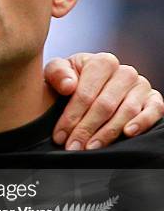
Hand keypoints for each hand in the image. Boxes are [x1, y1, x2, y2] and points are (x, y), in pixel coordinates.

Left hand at [44, 52, 163, 149]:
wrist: (85, 89)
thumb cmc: (70, 83)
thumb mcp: (56, 74)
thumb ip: (57, 74)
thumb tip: (69, 85)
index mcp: (102, 63)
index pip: (86, 93)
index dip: (71, 116)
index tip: (59, 135)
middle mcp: (125, 72)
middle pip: (105, 105)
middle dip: (86, 129)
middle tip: (73, 147)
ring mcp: (141, 86)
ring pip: (127, 111)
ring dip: (108, 132)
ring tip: (91, 148)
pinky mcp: (154, 100)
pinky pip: (155, 110)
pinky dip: (142, 122)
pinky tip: (128, 133)